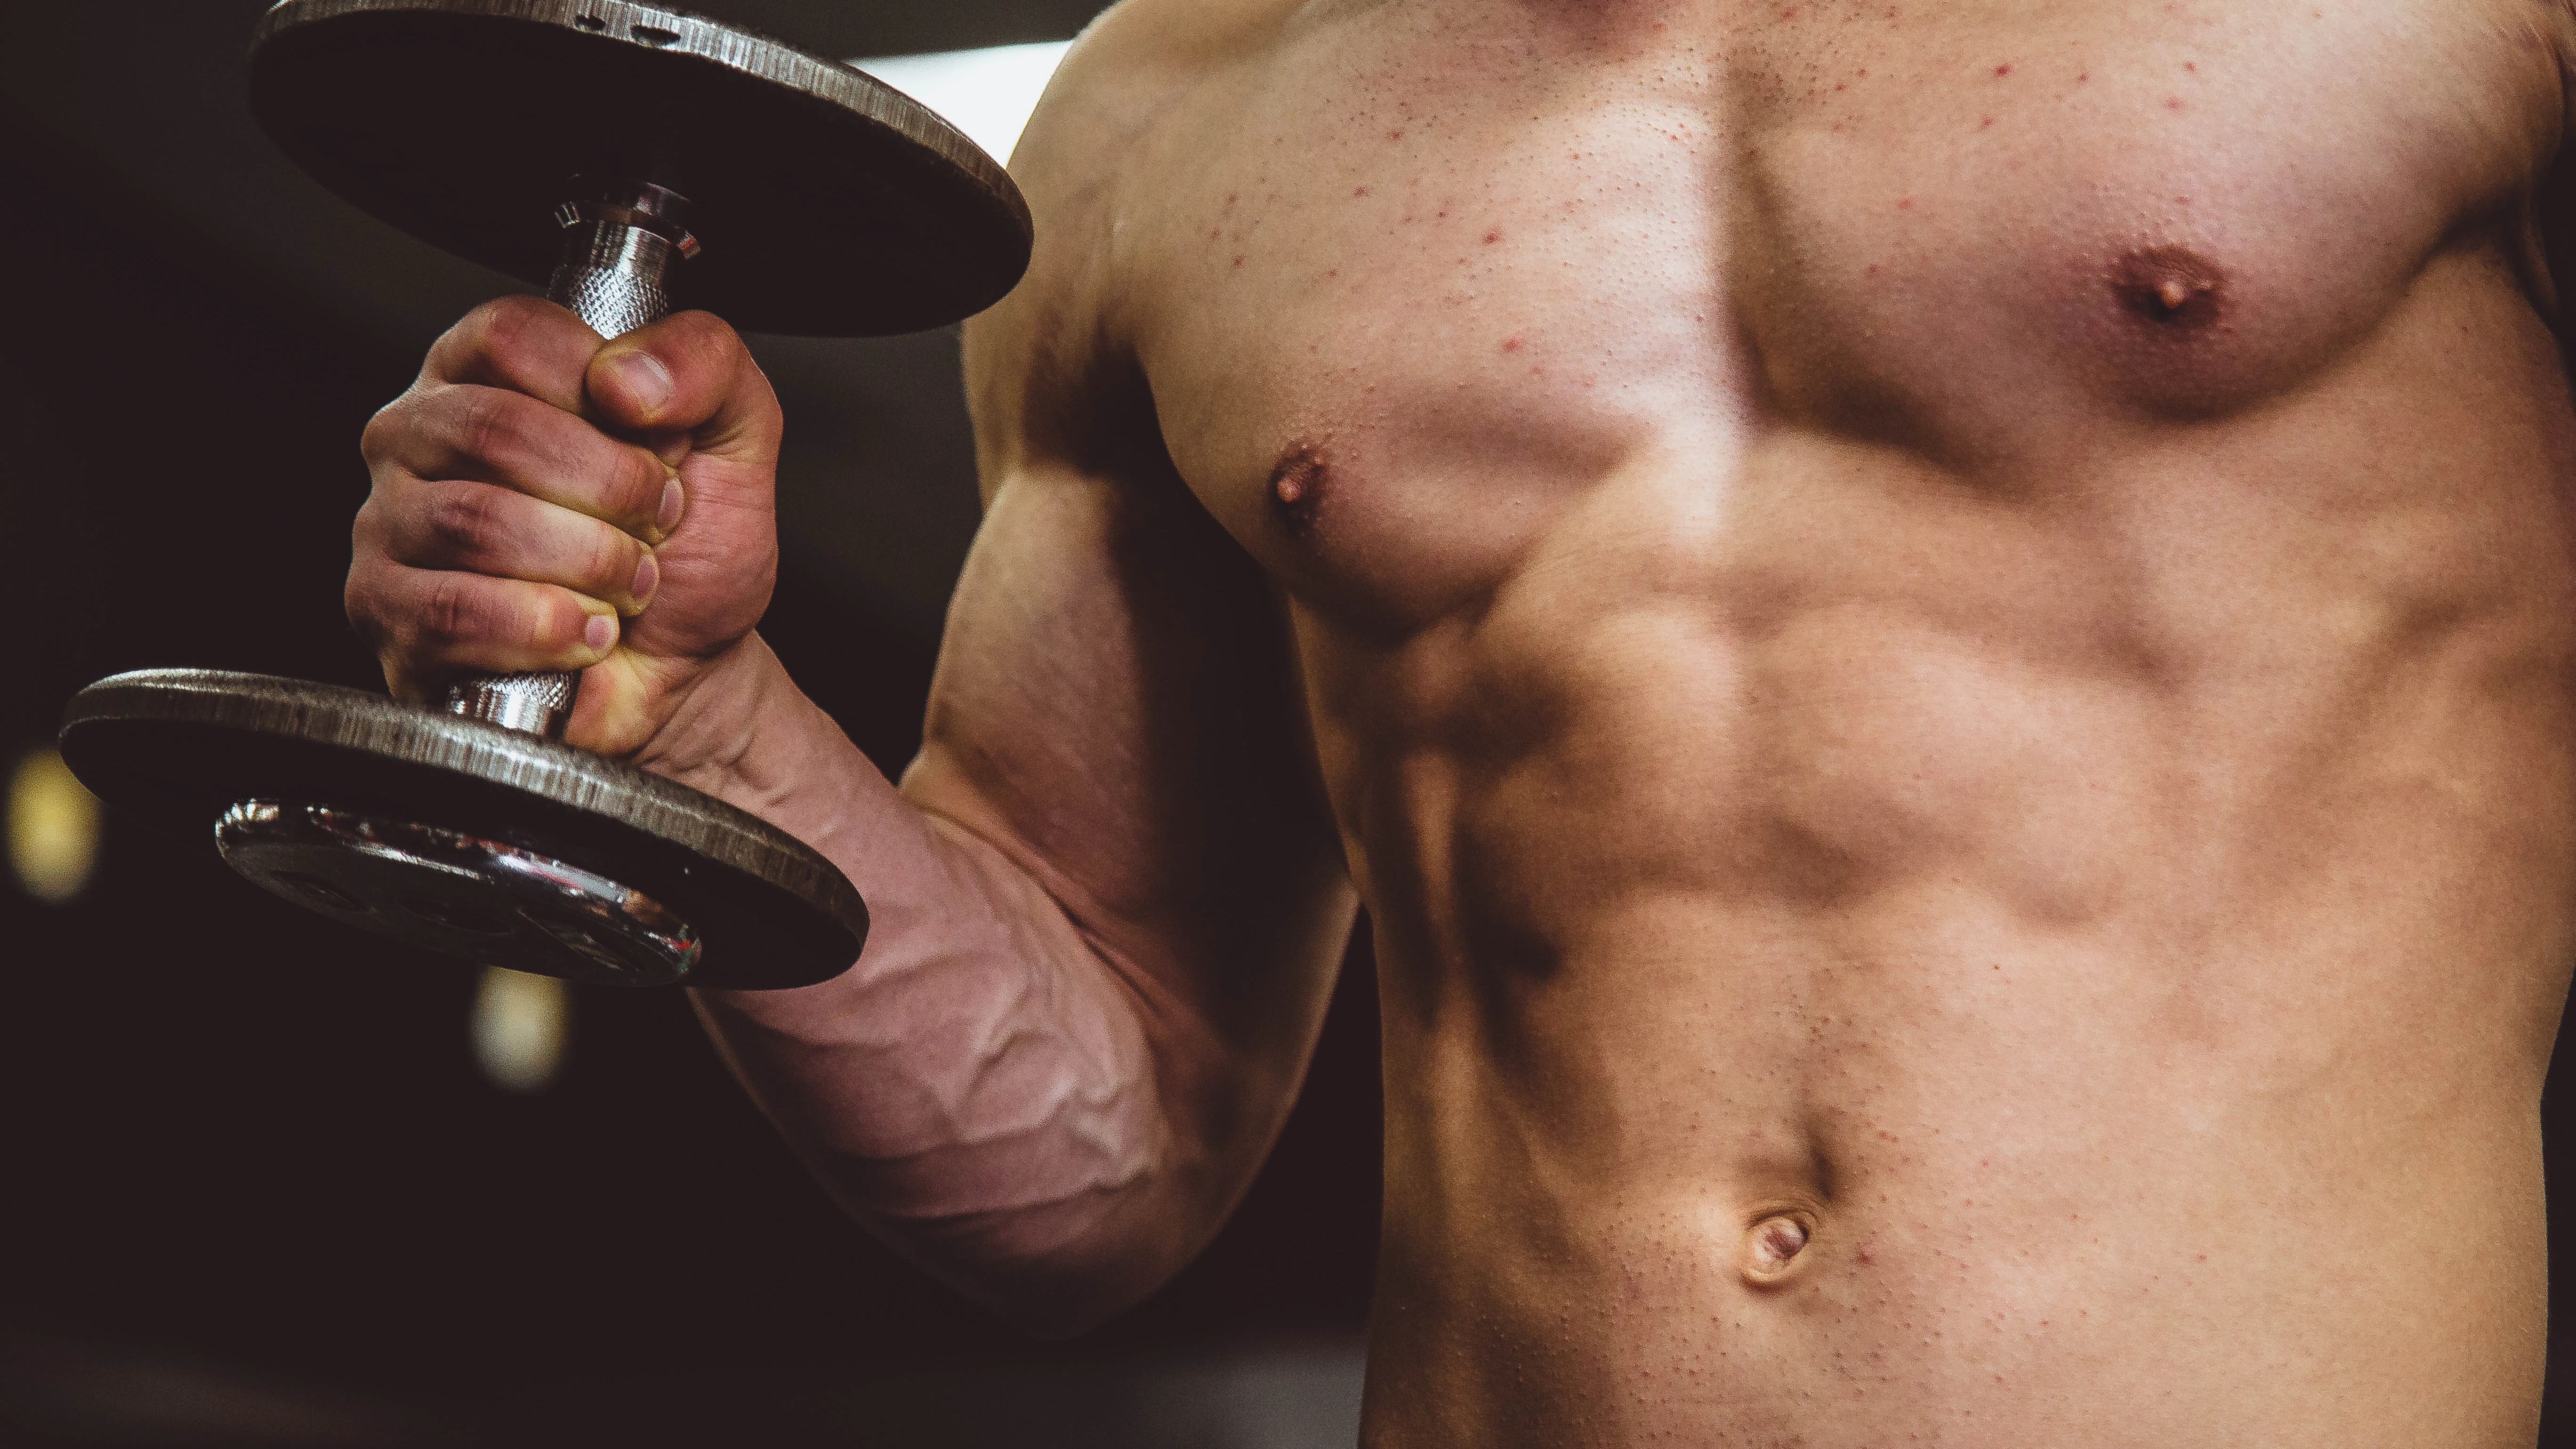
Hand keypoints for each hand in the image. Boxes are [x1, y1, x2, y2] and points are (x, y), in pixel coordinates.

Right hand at [348, 296, 782, 758]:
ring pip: (477, 524)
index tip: (660, 446)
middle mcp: (421, 433)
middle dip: (610, 489)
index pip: (511, 336)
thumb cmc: (690, 550)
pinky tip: (588, 632)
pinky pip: (457, 613)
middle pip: (494, 430)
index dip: (604, 395)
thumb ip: (706, 361)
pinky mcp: (390, 612)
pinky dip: (548, 628)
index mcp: (488, 369)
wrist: (687, 671)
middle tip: (655, 525)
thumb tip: (625, 376)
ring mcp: (392, 522)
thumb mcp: (734, 436)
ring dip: (589, 563)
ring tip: (628, 583)